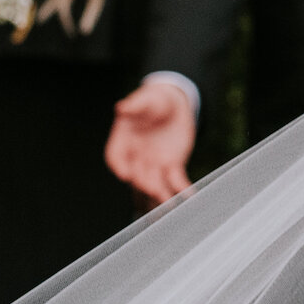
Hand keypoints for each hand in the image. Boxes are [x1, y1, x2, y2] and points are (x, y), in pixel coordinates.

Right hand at [106, 79, 195, 202]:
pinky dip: (182, 188)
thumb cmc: (154, 101)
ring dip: (160, 193)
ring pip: (154, 182)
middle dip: (143, 183)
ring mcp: (153, 164)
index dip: (119, 166)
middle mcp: (135, 156)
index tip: (125, 174)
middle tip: (154, 190)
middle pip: (135, 174)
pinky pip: (175, 180)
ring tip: (168, 203)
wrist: (174, 105)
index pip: (115, 156)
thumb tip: (121, 107)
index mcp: (123, 140)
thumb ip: (134, 105)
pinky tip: (189, 195)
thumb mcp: (145, 99)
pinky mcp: (172, 166)